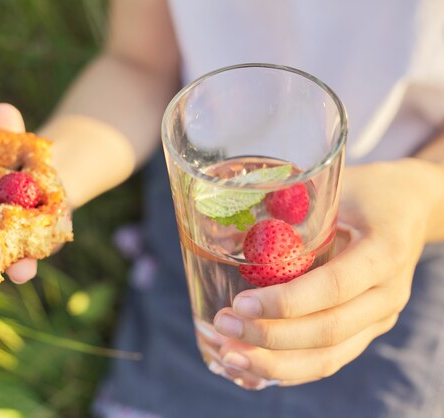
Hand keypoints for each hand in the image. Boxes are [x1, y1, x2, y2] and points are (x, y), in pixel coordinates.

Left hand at [213, 159, 434, 387]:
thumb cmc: (364, 192)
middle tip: (224, 326)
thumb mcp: (336, 185)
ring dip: (274, 363)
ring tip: (228, 355)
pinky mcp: (365, 330)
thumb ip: (292, 202)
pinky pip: (328, 360)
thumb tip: (227, 213)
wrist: (407, 208)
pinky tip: (252, 366)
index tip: (240, 303)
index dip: (285, 302)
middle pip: (328, 332)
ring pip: (329, 358)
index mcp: (383, 251)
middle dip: (269, 336)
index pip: (333, 287)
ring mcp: (379, 318)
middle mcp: (387, 293)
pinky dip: (288, 369)